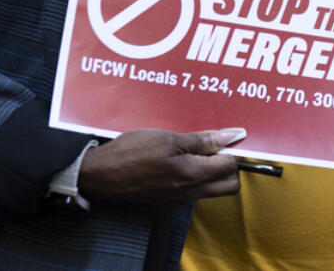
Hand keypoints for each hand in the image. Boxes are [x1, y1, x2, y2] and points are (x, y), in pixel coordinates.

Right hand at [78, 127, 243, 204]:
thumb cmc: (131, 153)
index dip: (232, 150)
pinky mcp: (168, 198)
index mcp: (192, 176)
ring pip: (212, 188)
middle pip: (229, 185)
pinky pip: (194, 189)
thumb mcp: (168, 139)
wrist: (100, 175)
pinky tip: (182, 157)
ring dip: (212, 169)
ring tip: (196, 147)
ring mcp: (179, 198)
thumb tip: (233, 136)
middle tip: (217, 145)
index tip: (224, 137)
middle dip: (230, 165)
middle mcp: (189, 192)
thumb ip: (203, 140)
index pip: (232, 168)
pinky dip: (196, 174)